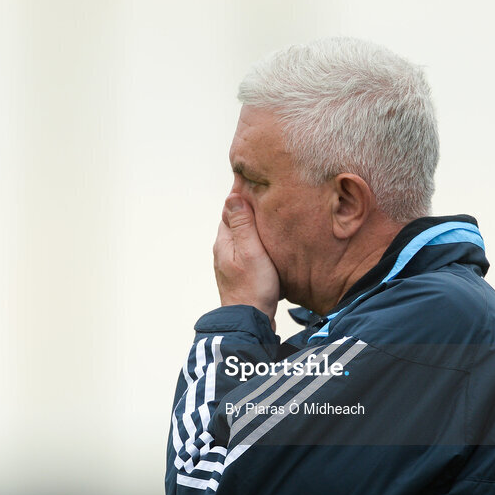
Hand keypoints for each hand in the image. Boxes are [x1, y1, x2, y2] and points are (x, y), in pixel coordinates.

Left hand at [213, 194, 280, 329]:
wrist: (250, 321)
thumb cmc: (253, 288)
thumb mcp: (250, 252)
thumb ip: (243, 225)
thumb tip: (232, 196)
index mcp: (225, 241)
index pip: (231, 207)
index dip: (241, 190)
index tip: (250, 173)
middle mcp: (224, 249)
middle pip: (236, 219)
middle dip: (247, 203)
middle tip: (262, 186)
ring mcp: (231, 261)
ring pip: (242, 233)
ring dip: (253, 221)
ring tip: (268, 208)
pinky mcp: (241, 272)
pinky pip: (248, 247)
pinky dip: (257, 237)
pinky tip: (269, 238)